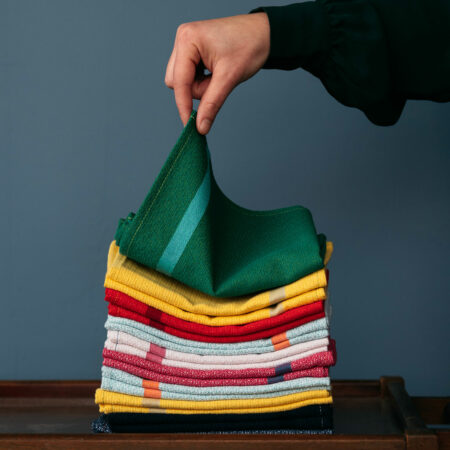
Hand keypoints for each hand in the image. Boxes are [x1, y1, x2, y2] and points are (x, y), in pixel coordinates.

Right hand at [165, 13, 269, 134]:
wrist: (264, 33)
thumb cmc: (249, 46)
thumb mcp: (229, 78)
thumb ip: (211, 104)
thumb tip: (200, 127)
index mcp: (188, 40)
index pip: (179, 81)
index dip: (184, 105)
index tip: (189, 125)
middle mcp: (183, 39)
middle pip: (176, 82)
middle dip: (197, 90)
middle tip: (217, 85)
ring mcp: (186, 44)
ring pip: (182, 81)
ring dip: (200, 87)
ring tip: (219, 76)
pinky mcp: (192, 50)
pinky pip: (189, 76)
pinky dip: (202, 81)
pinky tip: (216, 72)